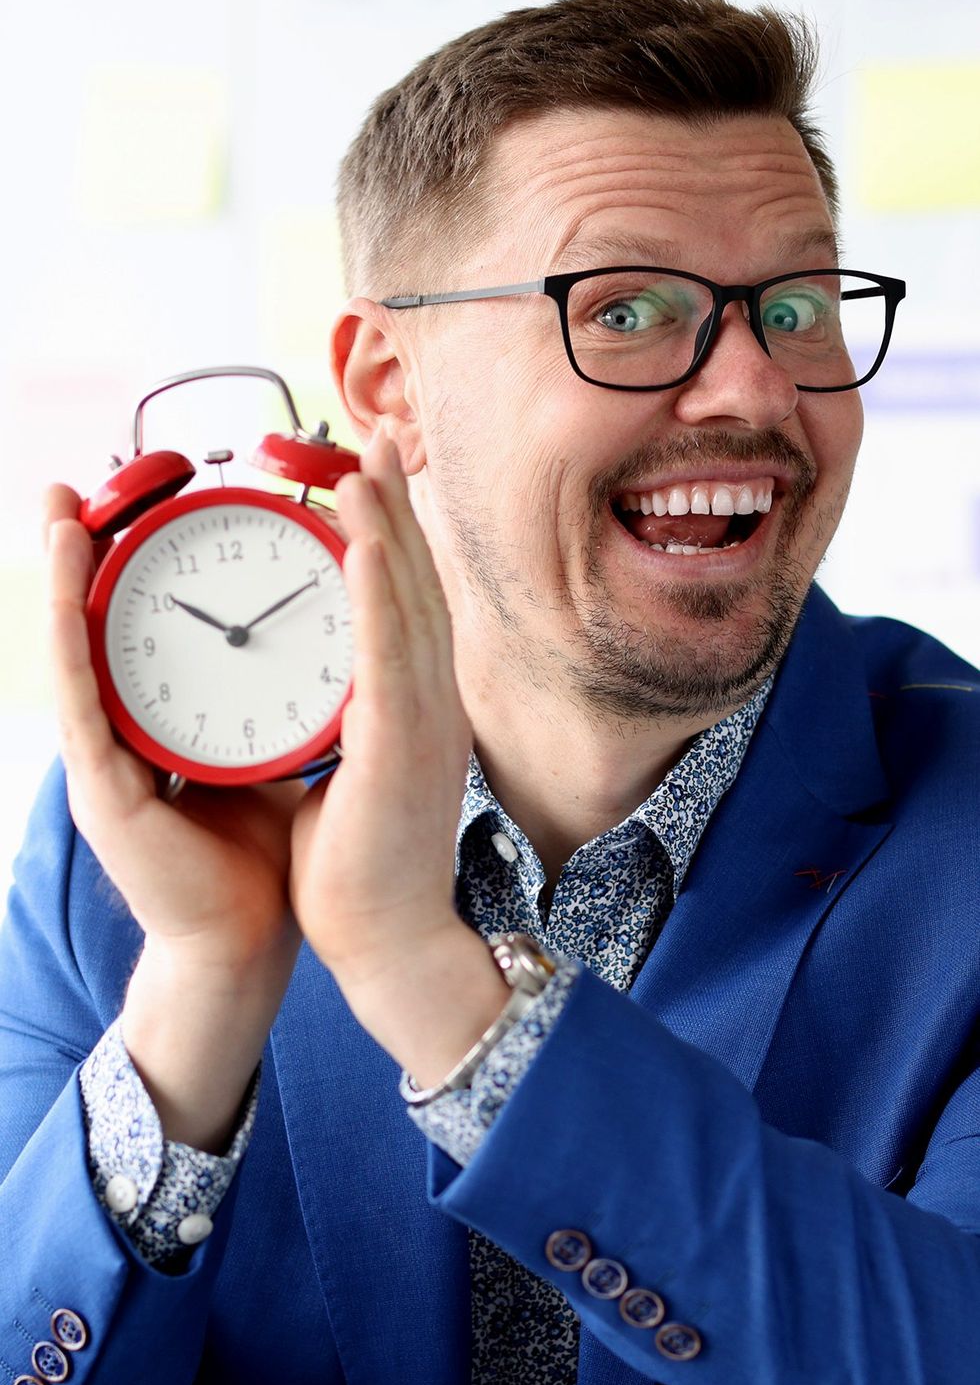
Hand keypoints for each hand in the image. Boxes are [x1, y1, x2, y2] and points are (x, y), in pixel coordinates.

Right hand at [45, 484, 304, 1144]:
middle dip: (83, 557)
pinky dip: (72, 638)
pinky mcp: (104, 790)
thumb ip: (269, 702)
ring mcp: (104, 763)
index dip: (133, 566)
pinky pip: (82, 701)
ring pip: (76, 653)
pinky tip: (68, 588)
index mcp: (158, 724)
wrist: (249, 939)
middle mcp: (122, 735)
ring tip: (61, 509)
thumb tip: (308, 642)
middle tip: (74, 484)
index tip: (140, 499)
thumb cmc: (259, 850)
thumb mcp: (265, 753)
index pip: (140, 629)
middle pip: (97, 629)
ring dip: (63, 581)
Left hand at [289, 436, 506, 1081]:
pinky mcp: (401, 747)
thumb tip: (319, 697)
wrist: (389, 941)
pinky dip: (379, 592)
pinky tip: (366, 543)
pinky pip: (389, 653)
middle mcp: (432, 705)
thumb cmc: (361, 869)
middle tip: (373, 443)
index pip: (406, 609)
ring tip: (363, 466)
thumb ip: (343, 728)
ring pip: (406, 607)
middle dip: (394, 511)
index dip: (393, 540)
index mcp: (418, 711)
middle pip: (416, 588)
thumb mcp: (351, 777)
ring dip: (385, 530)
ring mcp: (424, 723)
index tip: (371, 485)